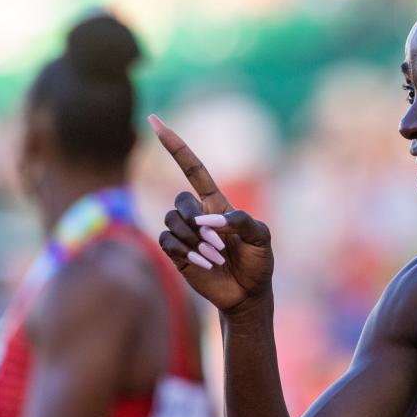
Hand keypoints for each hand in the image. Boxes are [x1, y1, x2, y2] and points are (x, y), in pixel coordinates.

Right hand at [151, 115, 273, 311]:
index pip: (192, 169)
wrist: (248, 294)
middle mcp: (197, 215)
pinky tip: (203, 265)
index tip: (154, 121)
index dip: (175, 146)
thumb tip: (211, 221)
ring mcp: (185, 234)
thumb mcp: (262, 238)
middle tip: (221, 246)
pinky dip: (186, 252)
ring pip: (171, 221)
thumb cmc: (258, 263)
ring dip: (194, 240)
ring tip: (214, 257)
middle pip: (180, 200)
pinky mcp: (176, 253)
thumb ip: (243, 221)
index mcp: (217, 204)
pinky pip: (168, 242)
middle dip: (198, 221)